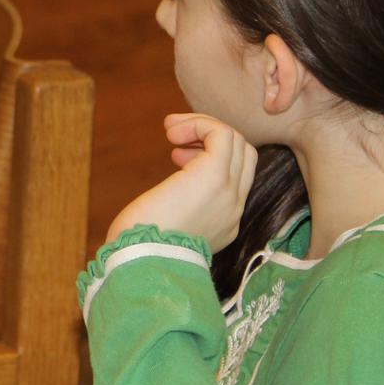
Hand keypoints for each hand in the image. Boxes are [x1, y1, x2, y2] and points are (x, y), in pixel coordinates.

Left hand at [106, 114, 257, 252]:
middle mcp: (234, 208)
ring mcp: (228, 193)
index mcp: (226, 221)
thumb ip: (182, 202)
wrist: (139, 260)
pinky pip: (221, 134)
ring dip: (202, 126)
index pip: (239, 176)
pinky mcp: (213, 177)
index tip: (177, 157)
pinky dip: (199, 124)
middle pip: (244, 154)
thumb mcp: (169, 222)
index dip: (212, 156)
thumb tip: (179, 175)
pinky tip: (172, 133)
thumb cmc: (139, 244)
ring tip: (170, 131)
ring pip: (236, 140)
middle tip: (175, 137)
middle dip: (212, 136)